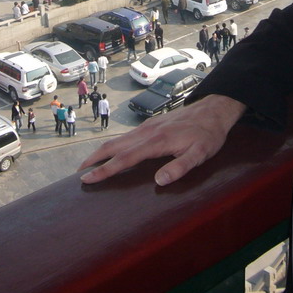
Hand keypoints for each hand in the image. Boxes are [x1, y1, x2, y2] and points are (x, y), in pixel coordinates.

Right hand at [78, 94, 246, 185]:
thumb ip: (180, 167)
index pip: (125, 158)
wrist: (213, 110)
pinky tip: (110, 151)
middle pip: (114, 146)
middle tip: (79, 173)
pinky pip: (126, 136)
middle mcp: (148, 132)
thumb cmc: (208, 134)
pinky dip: (113, 145)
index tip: (88, 179)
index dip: (105, 170)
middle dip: (94, 160)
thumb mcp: (200, 154)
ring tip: (88, 164)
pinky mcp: (151, 125)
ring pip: (118, 139)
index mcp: (157, 141)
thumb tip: (159, 181)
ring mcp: (148, 127)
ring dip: (101, 152)